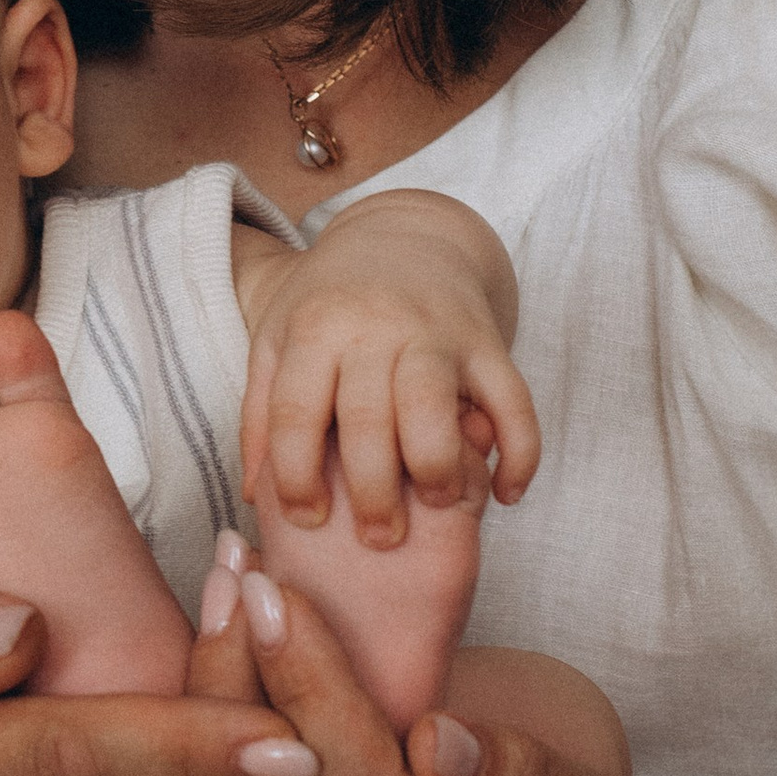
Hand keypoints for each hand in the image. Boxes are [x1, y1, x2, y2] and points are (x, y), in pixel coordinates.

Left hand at [240, 191, 538, 545]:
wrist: (406, 236)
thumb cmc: (329, 305)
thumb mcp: (276, 340)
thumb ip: (261, 414)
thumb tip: (255, 496)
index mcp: (315, 329)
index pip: (298, 411)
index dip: (297, 476)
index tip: (307, 520)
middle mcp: (376, 327)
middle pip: (369, 417)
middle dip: (372, 490)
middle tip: (377, 539)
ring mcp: (437, 332)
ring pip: (436, 406)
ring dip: (436, 467)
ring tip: (433, 506)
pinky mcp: (488, 341)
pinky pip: (513, 400)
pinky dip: (520, 451)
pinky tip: (506, 493)